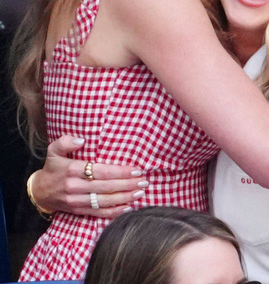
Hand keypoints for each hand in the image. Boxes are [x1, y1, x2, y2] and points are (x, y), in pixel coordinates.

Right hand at [32, 135, 146, 218]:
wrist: (39, 192)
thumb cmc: (53, 168)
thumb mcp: (54, 151)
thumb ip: (65, 142)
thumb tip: (81, 140)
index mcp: (72, 170)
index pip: (101, 172)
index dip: (121, 171)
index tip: (137, 169)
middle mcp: (74, 187)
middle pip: (106, 187)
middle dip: (128, 184)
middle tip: (144, 181)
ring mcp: (76, 201)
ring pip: (104, 201)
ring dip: (124, 198)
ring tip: (140, 192)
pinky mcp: (78, 211)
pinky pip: (98, 213)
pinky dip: (114, 212)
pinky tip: (129, 208)